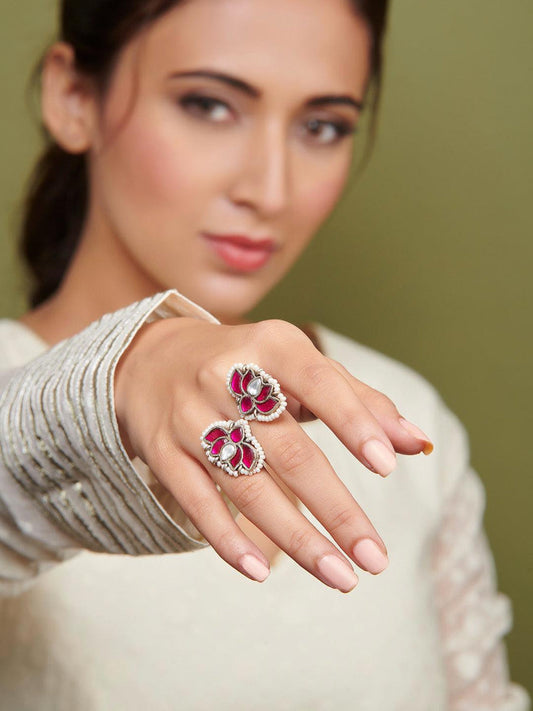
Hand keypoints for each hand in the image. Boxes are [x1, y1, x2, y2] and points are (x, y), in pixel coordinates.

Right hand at [114, 317, 432, 591]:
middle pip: (288, 451)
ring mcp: (190, 417)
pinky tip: (259, 571)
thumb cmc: (246, 365)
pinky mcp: (162, 451)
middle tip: (375, 557)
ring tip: (340, 576)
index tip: (387, 468)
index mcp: (269, 345)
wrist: (153, 360)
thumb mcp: (298, 364)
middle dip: (335, 509)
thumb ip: (358, 399)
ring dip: (296, 538)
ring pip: (247, 486)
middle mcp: (225, 378)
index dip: (352, 422)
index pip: (318, 381)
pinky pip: (196, 501)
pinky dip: (228, 538)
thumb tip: (417, 443)